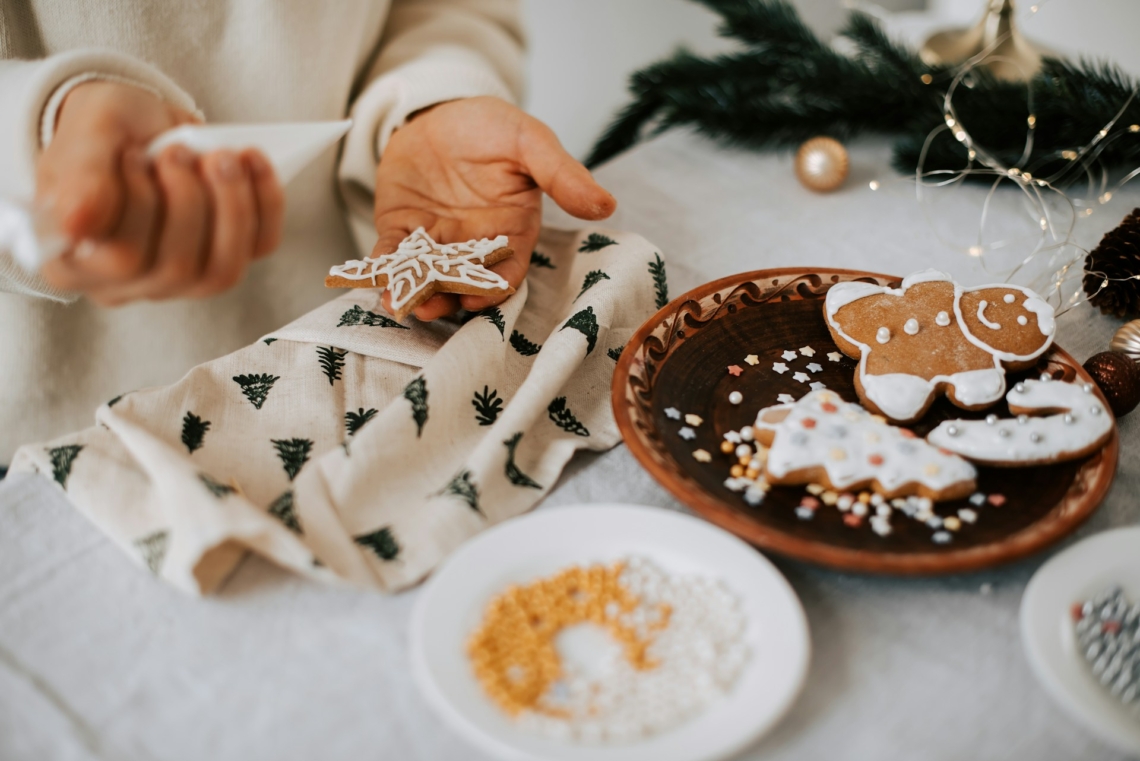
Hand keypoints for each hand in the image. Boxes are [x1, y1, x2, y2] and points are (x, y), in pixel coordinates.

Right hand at [37, 81, 283, 304]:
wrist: (137, 124)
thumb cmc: (102, 135)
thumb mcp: (85, 139)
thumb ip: (80, 179)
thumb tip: (76, 226)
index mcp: (77, 263)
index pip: (121, 261)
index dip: (139, 207)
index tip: (132, 156)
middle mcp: (130, 284)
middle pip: (176, 269)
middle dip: (188, 202)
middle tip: (178, 150)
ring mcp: (182, 280)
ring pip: (222, 270)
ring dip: (232, 207)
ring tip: (221, 157)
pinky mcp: (226, 258)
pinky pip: (259, 246)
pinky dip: (266, 202)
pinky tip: (252, 160)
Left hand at [373, 96, 615, 319]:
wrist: (441, 109)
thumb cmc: (492, 127)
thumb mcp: (531, 142)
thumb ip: (562, 174)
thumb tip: (606, 203)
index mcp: (511, 232)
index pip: (506, 271)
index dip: (493, 289)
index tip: (479, 298)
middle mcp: (474, 246)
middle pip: (463, 284)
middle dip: (447, 299)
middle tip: (430, 306)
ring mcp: (436, 242)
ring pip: (426, 278)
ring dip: (414, 293)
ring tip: (400, 300)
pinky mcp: (402, 232)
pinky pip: (393, 257)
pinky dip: (384, 270)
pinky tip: (375, 280)